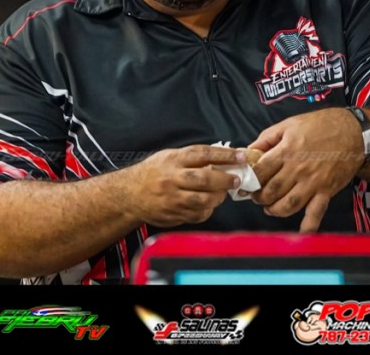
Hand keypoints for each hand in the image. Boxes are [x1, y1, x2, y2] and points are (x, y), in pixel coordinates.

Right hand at [124, 145, 244, 227]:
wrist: (130, 194)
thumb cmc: (153, 172)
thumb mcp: (169, 156)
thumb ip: (193, 158)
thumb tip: (221, 159)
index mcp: (173, 160)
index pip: (203, 155)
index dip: (225, 155)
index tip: (240, 157)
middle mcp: (172, 178)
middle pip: (204, 179)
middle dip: (224, 180)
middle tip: (236, 180)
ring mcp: (171, 199)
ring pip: (202, 200)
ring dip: (218, 197)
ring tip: (222, 193)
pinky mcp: (172, 214)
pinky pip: (196, 215)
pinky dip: (207, 210)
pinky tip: (208, 204)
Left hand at [247, 108, 364, 231]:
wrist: (352, 132)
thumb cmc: (320, 125)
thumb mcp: (289, 124)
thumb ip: (267, 137)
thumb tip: (249, 150)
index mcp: (286, 151)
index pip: (261, 171)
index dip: (250, 179)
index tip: (246, 182)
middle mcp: (298, 169)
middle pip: (272, 191)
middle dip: (260, 197)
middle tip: (257, 196)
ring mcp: (313, 182)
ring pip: (289, 204)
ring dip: (275, 210)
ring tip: (269, 208)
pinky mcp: (326, 191)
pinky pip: (316, 213)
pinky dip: (308, 226)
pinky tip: (301, 233)